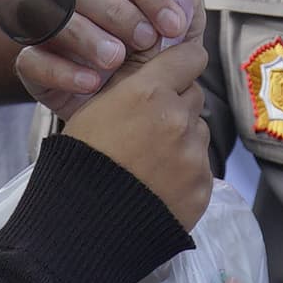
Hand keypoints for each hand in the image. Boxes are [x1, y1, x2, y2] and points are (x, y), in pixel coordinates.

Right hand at [17, 0, 191, 113]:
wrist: (129, 109)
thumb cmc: (152, 56)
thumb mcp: (177, 32)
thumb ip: (184, 6)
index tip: (173, 23)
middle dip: (116, 11)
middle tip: (146, 41)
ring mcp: (45, 20)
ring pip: (51, 13)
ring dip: (87, 37)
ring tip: (116, 61)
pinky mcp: (31, 58)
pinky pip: (32, 58)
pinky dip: (62, 71)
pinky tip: (92, 83)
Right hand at [58, 39, 211, 227]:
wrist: (84, 226)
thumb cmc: (79, 165)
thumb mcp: (92, 110)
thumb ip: (129, 88)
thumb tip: (151, 74)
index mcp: (148, 92)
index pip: (190, 57)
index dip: (184, 63)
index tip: (180, 70)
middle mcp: (177, 118)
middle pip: (193, 96)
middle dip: (176, 106)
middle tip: (150, 128)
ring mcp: (193, 155)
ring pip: (198, 133)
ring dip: (182, 141)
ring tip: (150, 163)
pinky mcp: (202, 186)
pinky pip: (201, 168)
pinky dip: (185, 174)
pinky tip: (158, 185)